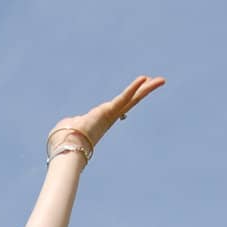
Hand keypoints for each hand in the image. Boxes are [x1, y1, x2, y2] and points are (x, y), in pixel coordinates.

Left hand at [49, 75, 164, 153]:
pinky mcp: (109, 112)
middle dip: (145, 91)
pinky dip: (132, 88)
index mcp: (102, 119)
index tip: (139, 88)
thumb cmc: (65, 139)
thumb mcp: (70, 125)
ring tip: (161, 80)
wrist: (67, 147)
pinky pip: (123, 98)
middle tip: (160, 81)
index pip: (119, 106)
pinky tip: (143, 78)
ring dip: (147, 89)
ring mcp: (111, 115)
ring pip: (132, 99)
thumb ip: (73, 122)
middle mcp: (110, 118)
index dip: (129, 98)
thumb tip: (71, 123)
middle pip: (131, 101)